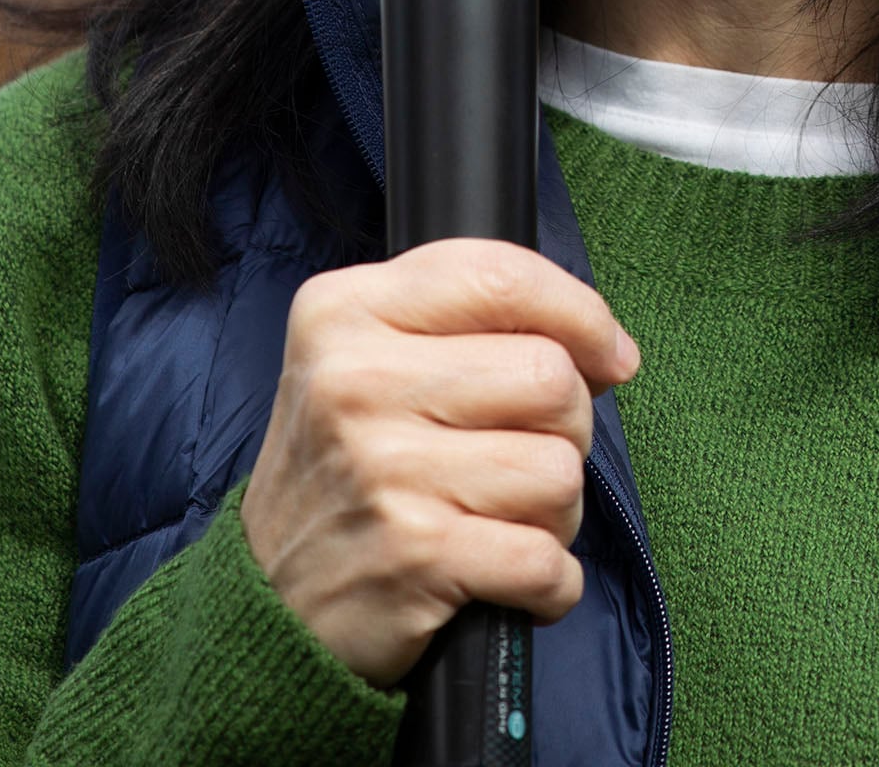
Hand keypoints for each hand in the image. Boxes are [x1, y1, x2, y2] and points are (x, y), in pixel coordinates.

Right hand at [241, 237, 641, 685]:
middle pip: (550, 377)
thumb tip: (610, 351)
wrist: (268, 601)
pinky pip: (546, 560)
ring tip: (497, 521)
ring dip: (555, 513)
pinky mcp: (414, 554)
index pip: (502, 277)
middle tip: (518, 458)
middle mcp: (356, 382)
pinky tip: (504, 579)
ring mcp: (383, 469)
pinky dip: (550, 583)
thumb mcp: (372, 359)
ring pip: (559, 471)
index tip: (608, 355)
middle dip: (566, 428)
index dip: (581, 314)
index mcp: (346, 312)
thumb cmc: (351, 469)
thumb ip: (475, 324)